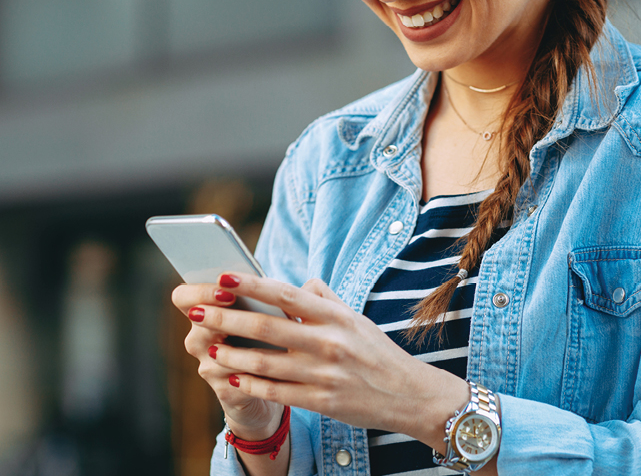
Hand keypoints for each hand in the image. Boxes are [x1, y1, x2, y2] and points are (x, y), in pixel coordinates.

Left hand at [187, 274, 468, 449]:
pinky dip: (250, 383)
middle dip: (225, 317)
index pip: (284, 294)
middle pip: (265, 326)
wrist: (406, 392)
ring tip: (205, 345)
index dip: (251, 285)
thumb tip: (298, 282)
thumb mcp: (354, 316)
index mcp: (333, 315)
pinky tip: (231, 375)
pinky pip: (277, 391)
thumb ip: (324, 298)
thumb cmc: (375, 350)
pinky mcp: (320, 401)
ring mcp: (322, 373)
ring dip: (230, 353)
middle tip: (196, 309)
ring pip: (264, 362)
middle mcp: (326, 341)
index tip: (222, 277)